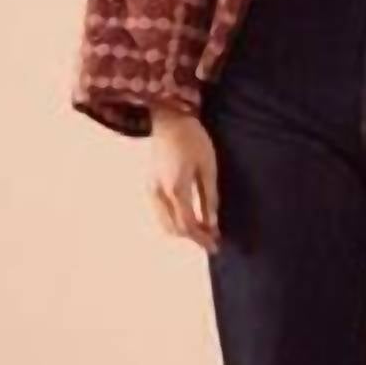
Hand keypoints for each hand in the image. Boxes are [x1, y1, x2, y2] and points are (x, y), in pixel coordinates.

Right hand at [149, 107, 218, 253]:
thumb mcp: (208, 169)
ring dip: (183, 231)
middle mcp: (159, 192)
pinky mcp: (149, 185)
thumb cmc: (193, 139)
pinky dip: (174, 221)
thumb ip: (210, 198)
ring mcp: (151, 189)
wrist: (169, 119)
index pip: (188, 225)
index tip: (216, 245)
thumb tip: (213, 224)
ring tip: (203, 230)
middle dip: (193, 237)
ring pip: (165, 223)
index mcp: (175, 188)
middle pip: (174, 229)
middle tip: (212, 239)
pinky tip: (190, 217)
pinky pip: (161, 213)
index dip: (202, 239)